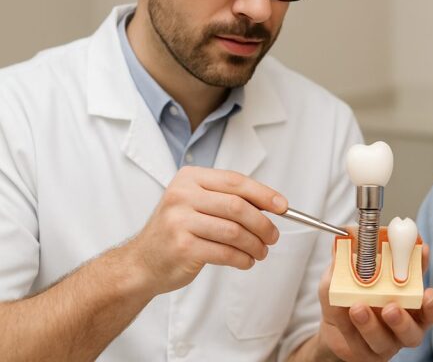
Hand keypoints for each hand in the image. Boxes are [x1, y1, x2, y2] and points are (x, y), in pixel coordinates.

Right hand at [122, 166, 287, 294]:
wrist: (141, 262)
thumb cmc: (177, 231)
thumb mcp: (196, 204)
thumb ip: (228, 200)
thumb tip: (272, 205)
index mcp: (189, 178)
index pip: (235, 181)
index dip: (263, 194)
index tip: (283, 206)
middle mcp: (181, 196)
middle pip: (237, 206)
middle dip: (262, 223)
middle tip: (273, 236)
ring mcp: (179, 221)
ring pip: (234, 231)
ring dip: (255, 244)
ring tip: (261, 252)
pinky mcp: (181, 247)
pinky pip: (225, 252)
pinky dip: (242, 258)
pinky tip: (246, 261)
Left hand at [317, 243, 432, 360]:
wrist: (335, 325)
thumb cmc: (354, 294)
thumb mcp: (353, 271)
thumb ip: (354, 254)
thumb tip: (349, 233)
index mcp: (411, 305)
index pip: (430, 305)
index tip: (429, 291)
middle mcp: (403, 327)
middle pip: (414, 332)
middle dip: (403, 319)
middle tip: (391, 307)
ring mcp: (384, 344)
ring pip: (384, 342)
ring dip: (371, 324)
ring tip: (358, 307)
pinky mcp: (364, 354)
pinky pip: (357, 343)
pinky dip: (347, 325)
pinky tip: (340, 310)